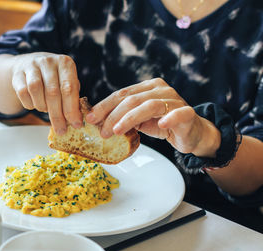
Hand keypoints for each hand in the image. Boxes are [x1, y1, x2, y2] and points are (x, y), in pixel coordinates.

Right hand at [11, 52, 82, 133]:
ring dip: (42, 106)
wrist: (28, 65)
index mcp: (65, 63)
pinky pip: (22, 92)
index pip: (69, 89)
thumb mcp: (66, 81)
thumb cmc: (53, 77)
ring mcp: (31, 65)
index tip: (75, 124)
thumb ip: (72, 97)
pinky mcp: (18, 73)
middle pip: (53, 92)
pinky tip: (34, 104)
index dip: (72, 109)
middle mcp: (48, 61)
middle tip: (61, 129)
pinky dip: (29, 103)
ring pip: (35, 90)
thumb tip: (76, 119)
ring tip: (45, 110)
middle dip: (57, 115)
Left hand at [85, 78, 220, 156]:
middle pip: (132, 99)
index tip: (90, 118)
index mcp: (147, 87)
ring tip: (117, 131)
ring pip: (149, 105)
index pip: (122, 94)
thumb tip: (97, 121)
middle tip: (101, 130)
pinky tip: (159, 125)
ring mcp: (175, 100)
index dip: (104, 106)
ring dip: (130, 118)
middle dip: (113, 115)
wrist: (190, 133)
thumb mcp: (139, 120)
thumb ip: (123, 117)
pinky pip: (178, 114)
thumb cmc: (162, 123)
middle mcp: (160, 89)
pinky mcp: (187, 113)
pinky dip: (169, 118)